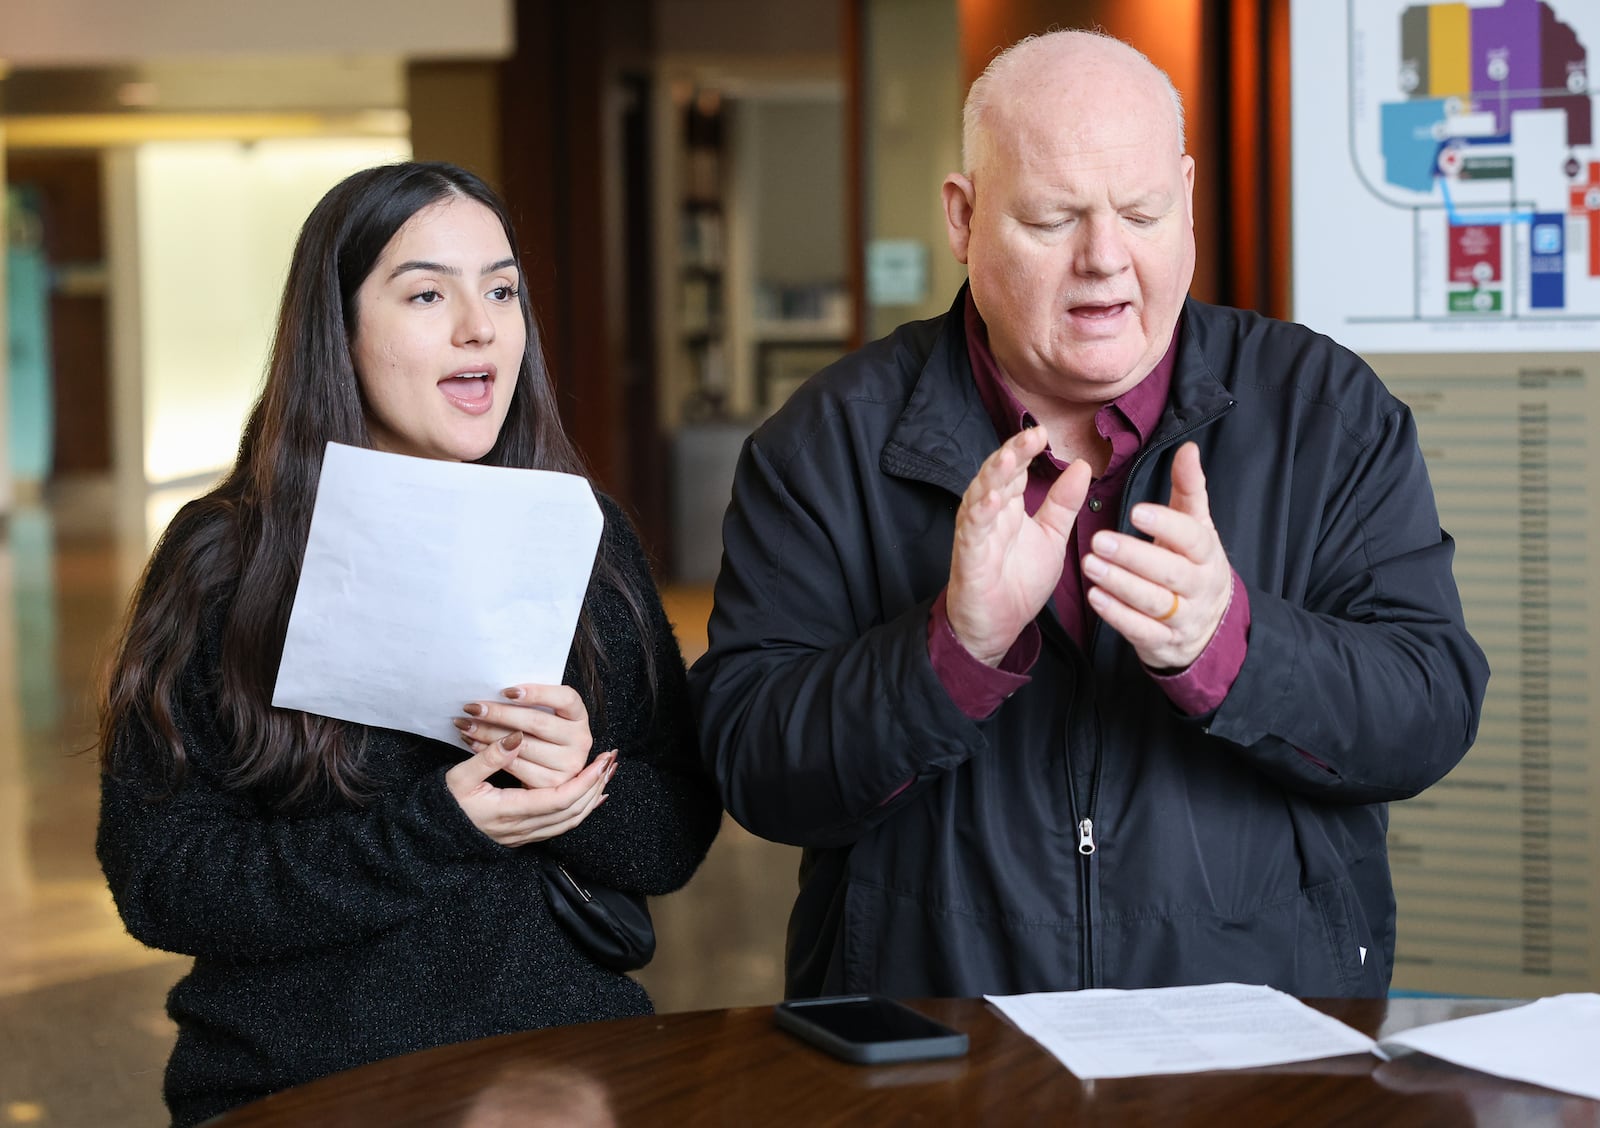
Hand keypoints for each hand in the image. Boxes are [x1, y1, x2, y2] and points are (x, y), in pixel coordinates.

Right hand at [445, 739, 615, 846]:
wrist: (435, 833)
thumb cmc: (445, 803)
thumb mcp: (459, 778)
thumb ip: (489, 758)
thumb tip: (516, 738)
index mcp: (508, 812)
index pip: (558, 799)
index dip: (583, 781)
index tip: (600, 761)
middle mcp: (521, 828)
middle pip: (572, 812)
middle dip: (594, 786)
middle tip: (610, 762)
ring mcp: (525, 835)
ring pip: (570, 821)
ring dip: (591, 798)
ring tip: (605, 775)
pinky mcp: (525, 836)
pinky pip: (561, 826)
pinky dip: (579, 810)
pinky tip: (589, 796)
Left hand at [454, 683, 592, 787]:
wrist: (549, 769)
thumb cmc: (541, 733)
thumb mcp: (546, 713)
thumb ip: (533, 702)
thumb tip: (498, 687)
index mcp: (579, 716)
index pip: (565, 698)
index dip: (537, 693)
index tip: (505, 691)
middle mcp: (581, 740)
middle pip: (537, 722)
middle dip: (500, 713)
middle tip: (472, 707)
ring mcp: (569, 764)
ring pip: (522, 744)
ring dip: (488, 733)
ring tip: (466, 725)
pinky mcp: (553, 784)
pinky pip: (516, 765)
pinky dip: (491, 753)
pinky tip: (473, 744)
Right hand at [947, 426, 1090, 664]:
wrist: (998, 626)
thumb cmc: (1018, 580)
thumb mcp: (1052, 537)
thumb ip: (1064, 503)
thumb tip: (1082, 465)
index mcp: (1009, 507)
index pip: (1015, 469)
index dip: (1026, 450)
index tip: (1044, 432)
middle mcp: (990, 514)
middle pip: (997, 475)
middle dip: (1012, 453)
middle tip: (1032, 435)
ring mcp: (977, 534)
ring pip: (980, 496)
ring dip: (993, 477)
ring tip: (1009, 458)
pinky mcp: (969, 557)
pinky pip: (973, 532)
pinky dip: (980, 514)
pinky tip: (992, 500)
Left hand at [1081, 442, 1231, 669]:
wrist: (1210, 626)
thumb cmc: (1193, 563)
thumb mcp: (1196, 526)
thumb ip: (1189, 489)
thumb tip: (1188, 448)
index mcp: (1206, 554)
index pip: (1191, 537)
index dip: (1165, 525)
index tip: (1136, 511)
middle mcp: (1199, 586)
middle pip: (1169, 572)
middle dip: (1134, 557)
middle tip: (1098, 540)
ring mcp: (1183, 618)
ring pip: (1153, 602)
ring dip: (1120, 585)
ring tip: (1089, 565)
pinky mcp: (1163, 642)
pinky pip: (1142, 631)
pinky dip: (1118, 616)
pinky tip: (1095, 598)